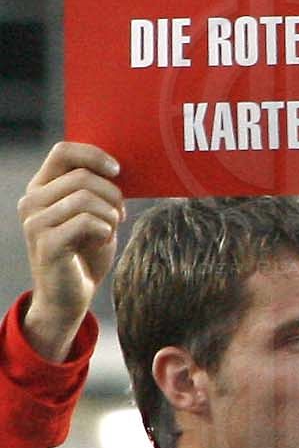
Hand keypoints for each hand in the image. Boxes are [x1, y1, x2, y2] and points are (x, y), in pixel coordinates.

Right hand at [17, 143, 122, 362]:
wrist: (70, 295)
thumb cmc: (86, 252)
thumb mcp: (94, 214)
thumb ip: (97, 189)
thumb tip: (118, 166)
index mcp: (42, 188)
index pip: (63, 151)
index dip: (94, 155)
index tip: (118, 171)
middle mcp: (32, 201)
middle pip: (83, 176)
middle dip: (113, 195)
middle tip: (118, 216)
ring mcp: (35, 222)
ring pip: (87, 198)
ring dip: (110, 215)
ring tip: (109, 230)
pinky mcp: (46, 243)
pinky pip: (87, 222)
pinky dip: (105, 231)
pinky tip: (101, 242)